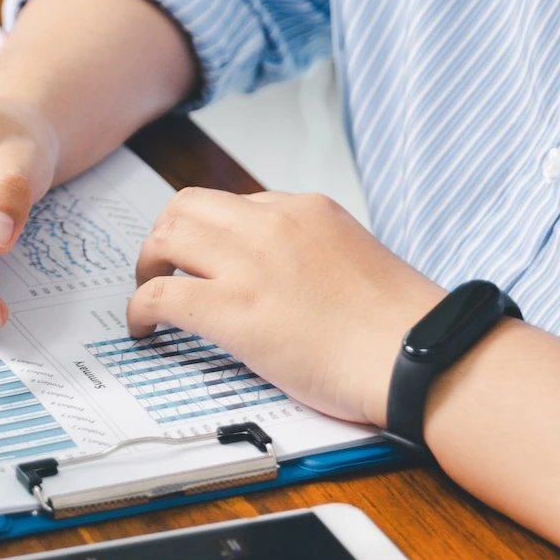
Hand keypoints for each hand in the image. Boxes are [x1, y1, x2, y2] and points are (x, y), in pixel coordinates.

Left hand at [126, 189, 444, 426]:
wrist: (419, 356)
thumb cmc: (400, 326)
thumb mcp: (355, 259)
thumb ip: (312, 254)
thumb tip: (280, 277)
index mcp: (307, 209)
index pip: (235, 203)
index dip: (210, 234)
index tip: (203, 259)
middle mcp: (273, 223)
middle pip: (187, 205)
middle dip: (165, 236)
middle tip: (162, 269)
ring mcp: (250, 263)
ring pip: (165, 238)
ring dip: (147, 266)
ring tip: (149, 295)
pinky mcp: (233, 309)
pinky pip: (160, 295)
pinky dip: (140, 311)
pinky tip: (146, 331)